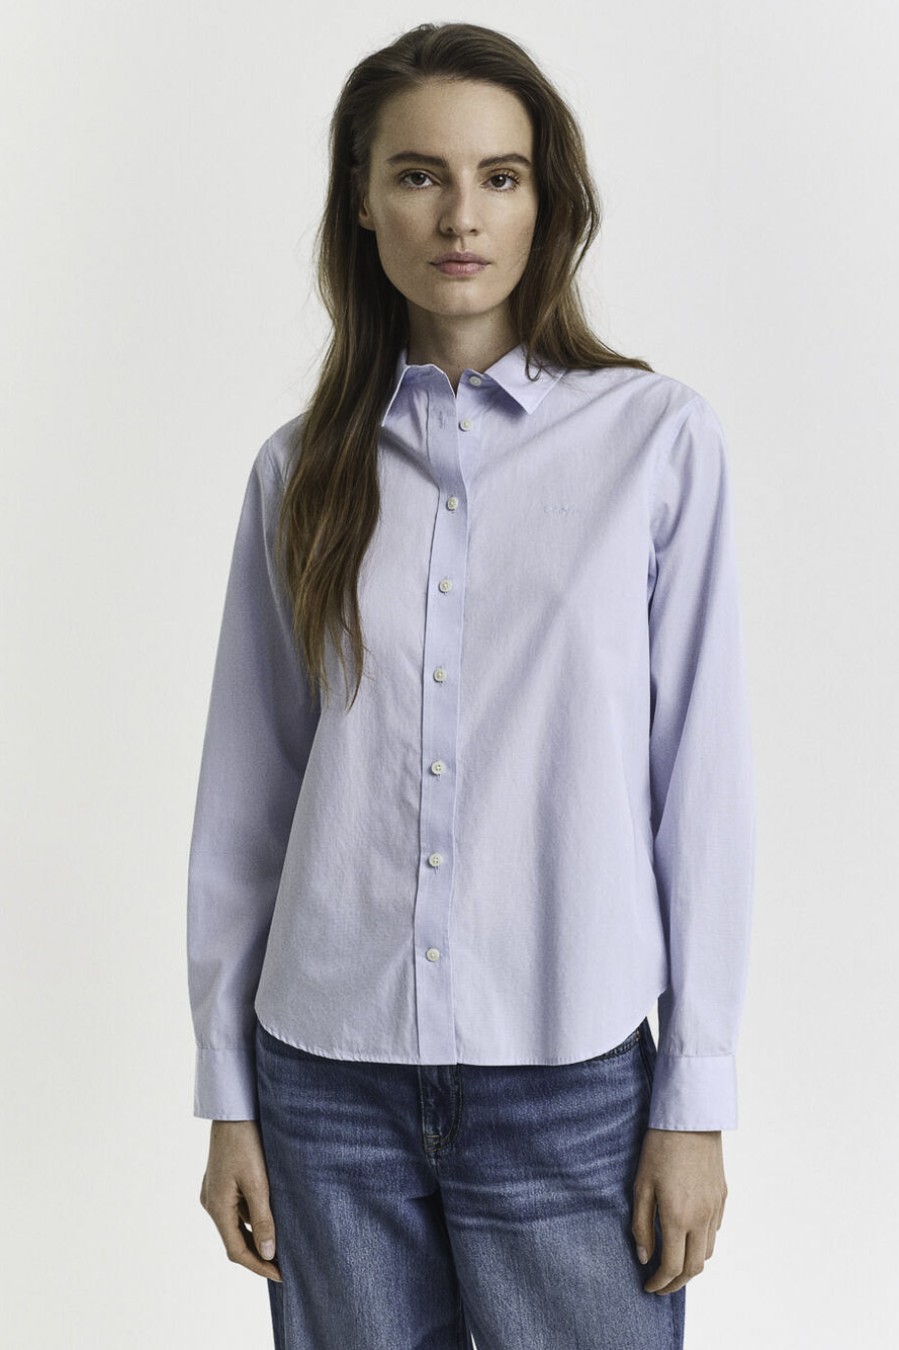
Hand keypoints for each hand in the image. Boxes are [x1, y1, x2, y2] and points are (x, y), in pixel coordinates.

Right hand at [200, 1120, 282, 1281]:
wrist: (234, 1110)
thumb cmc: (246, 1142)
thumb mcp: (258, 1183)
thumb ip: (262, 1219)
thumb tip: (268, 1253)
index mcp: (216, 1206)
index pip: (237, 1250)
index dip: (259, 1266)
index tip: (281, 1276)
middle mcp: (211, 1203)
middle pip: (235, 1239)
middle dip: (259, 1254)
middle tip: (284, 1265)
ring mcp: (214, 1192)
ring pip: (237, 1224)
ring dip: (257, 1235)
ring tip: (283, 1243)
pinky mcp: (221, 1181)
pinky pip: (237, 1208)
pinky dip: (252, 1217)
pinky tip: (271, 1216)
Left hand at [631, 1127, 726, 1294]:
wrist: (690, 1119)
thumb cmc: (660, 1148)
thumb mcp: (641, 1186)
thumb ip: (642, 1225)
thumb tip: (644, 1257)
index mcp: (678, 1218)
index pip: (672, 1267)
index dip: (659, 1283)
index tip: (648, 1286)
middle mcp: (701, 1219)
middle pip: (694, 1268)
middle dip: (677, 1283)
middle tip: (660, 1285)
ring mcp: (715, 1209)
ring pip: (708, 1252)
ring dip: (691, 1265)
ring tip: (673, 1263)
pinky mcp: (722, 1197)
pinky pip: (715, 1231)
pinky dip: (702, 1244)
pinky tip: (688, 1236)